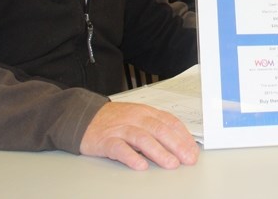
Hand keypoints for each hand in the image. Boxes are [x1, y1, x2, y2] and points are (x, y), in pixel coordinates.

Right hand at [80, 101, 198, 169]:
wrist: (84, 117)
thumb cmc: (115, 119)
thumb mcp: (138, 117)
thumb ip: (157, 126)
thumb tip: (180, 142)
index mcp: (146, 112)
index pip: (169, 122)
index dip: (183, 135)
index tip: (193, 149)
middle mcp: (135, 118)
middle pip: (159, 130)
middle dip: (176, 145)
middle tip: (188, 158)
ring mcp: (120, 129)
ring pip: (142, 138)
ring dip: (159, 152)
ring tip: (171, 164)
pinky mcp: (106, 141)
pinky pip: (120, 148)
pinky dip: (131, 157)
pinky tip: (141, 166)